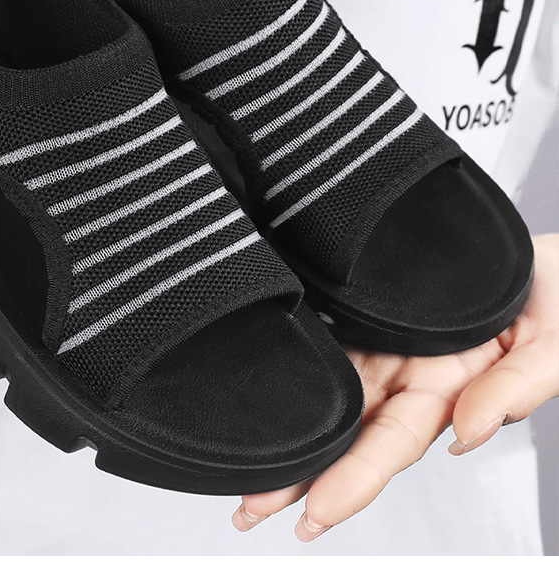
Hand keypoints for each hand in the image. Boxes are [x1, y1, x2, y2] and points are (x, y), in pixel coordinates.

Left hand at [233, 234, 558, 541]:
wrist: (542, 258)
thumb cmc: (557, 301)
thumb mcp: (551, 348)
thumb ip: (513, 389)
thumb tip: (466, 434)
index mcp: (447, 391)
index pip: (391, 445)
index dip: (352, 480)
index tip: (311, 513)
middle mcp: (409, 374)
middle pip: (346, 430)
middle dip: (300, 474)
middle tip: (248, 509)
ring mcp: (388, 343)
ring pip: (331, 391)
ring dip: (290, 427)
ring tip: (244, 465)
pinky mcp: (373, 308)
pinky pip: (332, 334)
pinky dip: (299, 359)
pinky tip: (264, 377)